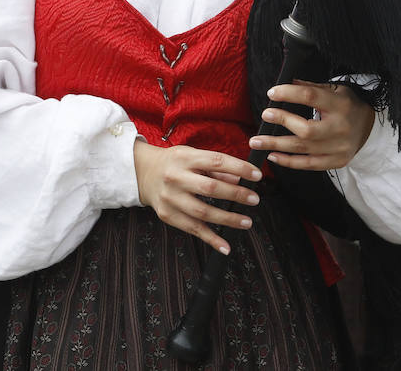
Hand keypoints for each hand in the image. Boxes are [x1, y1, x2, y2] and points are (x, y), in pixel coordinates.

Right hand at [134, 140, 263, 255]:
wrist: (143, 173)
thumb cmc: (174, 163)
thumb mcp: (192, 155)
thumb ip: (215, 166)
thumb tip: (238, 178)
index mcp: (185, 158)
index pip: (216, 161)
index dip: (239, 168)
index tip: (256, 175)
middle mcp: (176, 177)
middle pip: (210, 188)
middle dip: (236, 195)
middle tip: (254, 199)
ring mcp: (170, 198)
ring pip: (202, 212)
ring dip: (228, 219)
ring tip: (246, 221)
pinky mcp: (167, 215)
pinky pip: (192, 229)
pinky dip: (211, 239)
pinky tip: (225, 246)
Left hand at [250, 80, 373, 170]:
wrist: (371, 128)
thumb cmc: (348, 106)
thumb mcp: (335, 90)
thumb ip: (311, 88)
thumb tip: (286, 83)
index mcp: (340, 105)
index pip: (311, 97)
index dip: (289, 94)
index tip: (272, 93)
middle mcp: (341, 128)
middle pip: (306, 129)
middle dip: (282, 122)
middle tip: (265, 116)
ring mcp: (339, 148)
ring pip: (303, 149)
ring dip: (276, 145)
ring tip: (256, 141)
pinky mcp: (337, 162)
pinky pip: (308, 165)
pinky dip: (288, 162)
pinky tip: (272, 156)